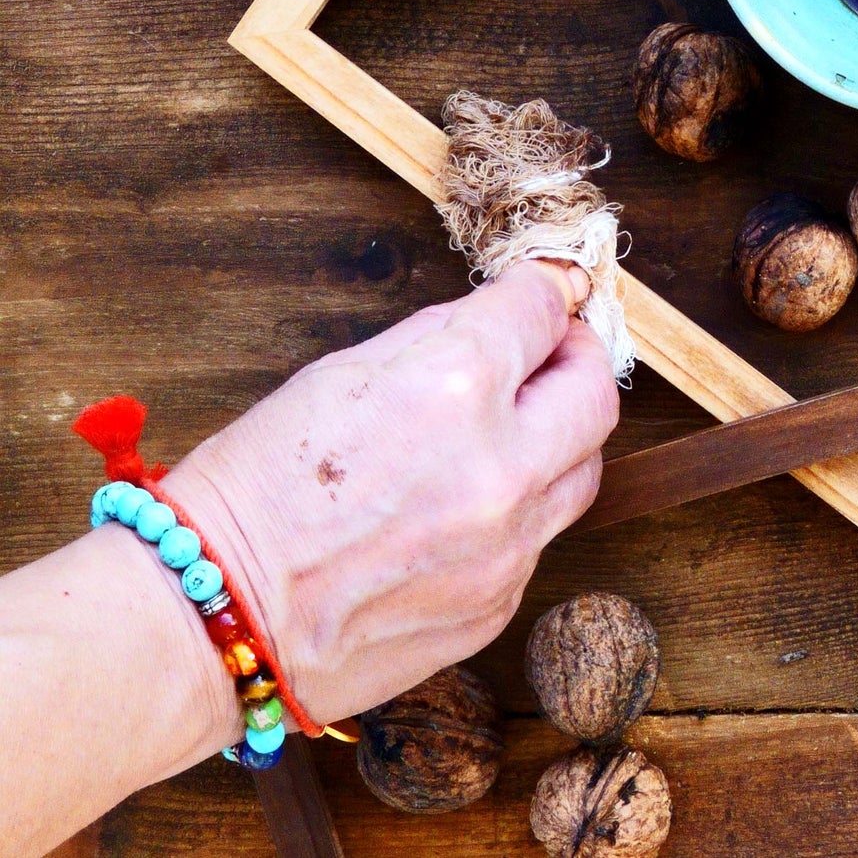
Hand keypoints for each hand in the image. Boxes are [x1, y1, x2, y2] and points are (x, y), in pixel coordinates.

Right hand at [162, 262, 617, 723]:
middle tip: (553, 352)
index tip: (552, 289)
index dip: (549, 290)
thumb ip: (439, 339)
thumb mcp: (340, 373)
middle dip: (579, 358)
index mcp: (454, 387)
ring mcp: (507, 546)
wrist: (213, 617)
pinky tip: (467, 504)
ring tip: (517, 425)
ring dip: (561, 436)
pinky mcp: (497, 604)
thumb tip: (502, 317)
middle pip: (595, 393)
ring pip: (583, 471)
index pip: (543, 312)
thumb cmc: (257, 486)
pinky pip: (539, 539)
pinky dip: (520, 508)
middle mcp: (499, 467)